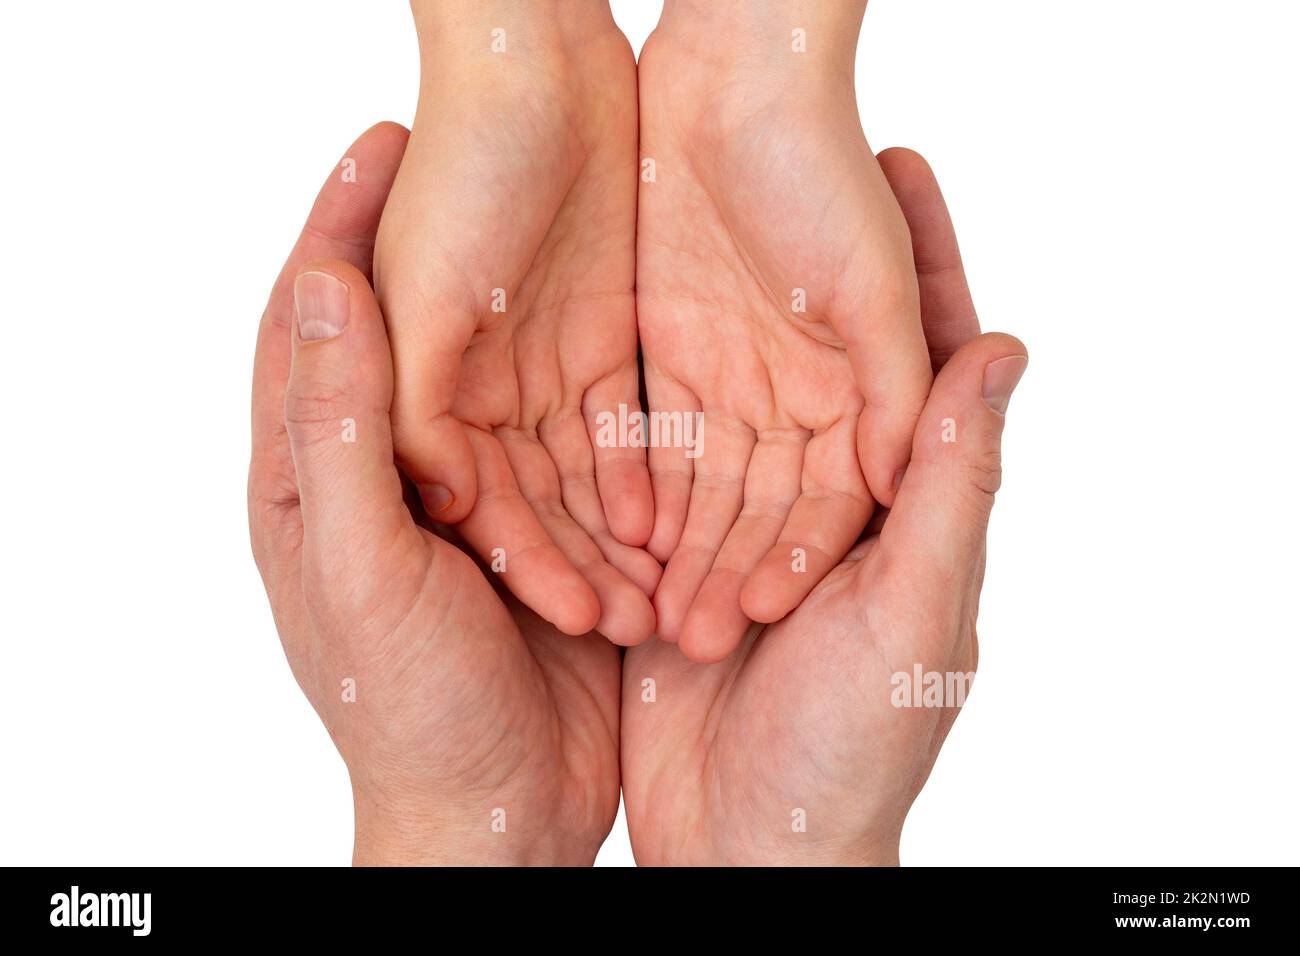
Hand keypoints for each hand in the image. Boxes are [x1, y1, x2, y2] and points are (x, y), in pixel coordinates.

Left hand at [249, 124, 620, 864]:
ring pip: (494, 382)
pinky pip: (563, 447)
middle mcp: (391, 477)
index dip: (340, 226)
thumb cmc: (403, 708)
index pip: (313, 325)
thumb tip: (319, 291)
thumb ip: (339, 435)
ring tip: (567, 234)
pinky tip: (627, 352)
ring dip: (526, 317)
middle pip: (406, 336)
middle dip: (437, 247)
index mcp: (317, 479)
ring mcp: (470, 502)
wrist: (492, 817)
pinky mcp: (541, 531)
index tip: (385, 141)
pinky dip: (587, 404)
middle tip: (478, 162)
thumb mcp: (359, 567)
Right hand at [375, 0, 658, 644]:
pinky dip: (642, 477)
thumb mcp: (420, 299)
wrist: (529, 64)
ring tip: (661, 592)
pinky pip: (624, 430)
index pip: (473, 504)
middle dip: (577, 566)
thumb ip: (407, 405)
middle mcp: (479, 393)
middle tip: (631, 625)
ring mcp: (540, 370)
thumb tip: (435, 496)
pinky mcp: (599, 342)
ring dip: (615, 537)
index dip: (520, 562)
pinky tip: (668, 526)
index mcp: (418, 392)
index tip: (570, 614)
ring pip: (581, 478)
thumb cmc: (459, 169)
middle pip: (532, 504)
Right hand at [620, 149, 1026, 864]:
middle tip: (769, 175)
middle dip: (800, 268)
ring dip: (711, 326)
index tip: (897, 166)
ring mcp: (752, 526)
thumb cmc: (854, 747)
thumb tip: (1001, 352)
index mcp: (909, 506)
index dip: (920, 261)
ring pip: (732, 404)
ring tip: (678, 231)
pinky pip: (664, 470)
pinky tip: (613, 346)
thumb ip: (950, 488)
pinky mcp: (682, 557)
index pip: (926, 360)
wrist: (749, 850)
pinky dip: (643, 420)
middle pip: (822, 361)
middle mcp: (833, 503)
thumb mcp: (916, 611)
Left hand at [636, 0, 933, 661]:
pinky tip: (600, 536)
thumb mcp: (875, 289)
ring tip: (632, 612)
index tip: (756, 612)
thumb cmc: (819, 166)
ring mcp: (712, 373)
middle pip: (747, 509)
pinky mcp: (650, 346)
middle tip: (686, 638)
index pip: (823, 503)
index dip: (792, 558)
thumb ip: (893, 392)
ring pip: (684, 486)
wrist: (739, 70)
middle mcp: (777, 394)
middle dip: (719, 572)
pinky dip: (618, 487)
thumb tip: (898, 486)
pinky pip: (628, 437)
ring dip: (665, 549)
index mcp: (846, 390)